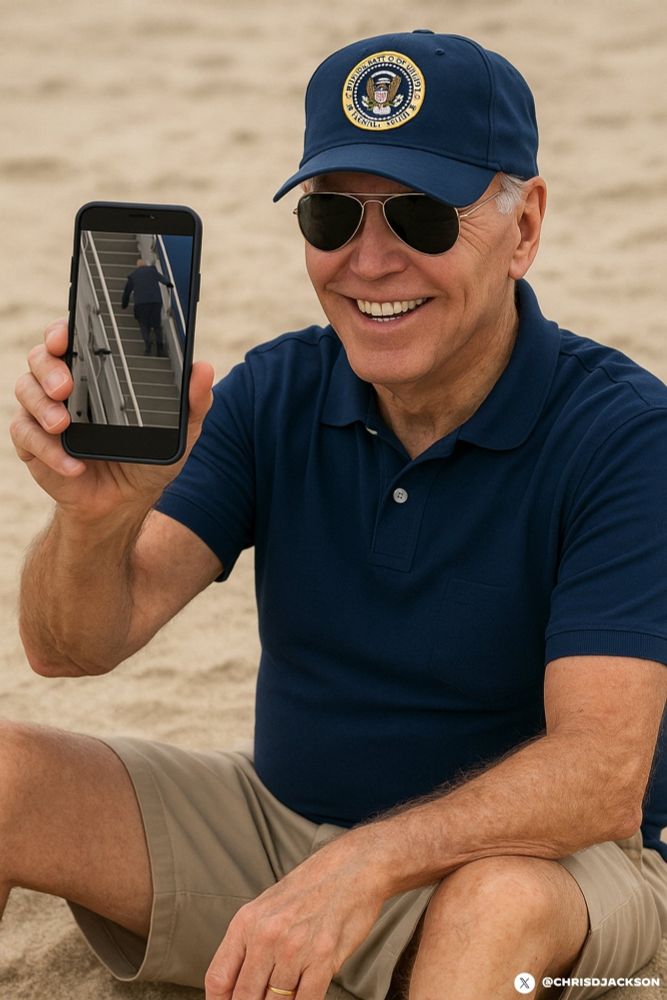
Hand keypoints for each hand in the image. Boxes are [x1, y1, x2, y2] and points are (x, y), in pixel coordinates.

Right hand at [10, 316, 214, 519]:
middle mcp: (65, 386)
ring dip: (42, 406)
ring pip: (25, 390)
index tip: (66, 335)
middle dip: (49, 367)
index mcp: (96, 371)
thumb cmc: (147, 457)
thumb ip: (193, 401)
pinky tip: (73, 464)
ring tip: (63, 424)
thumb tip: (203, 368)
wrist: (124, 503)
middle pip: (40, 357)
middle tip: (66, 386)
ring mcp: (46, 413)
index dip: (62, 330)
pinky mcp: (34, 444)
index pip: (72, 336)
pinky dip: (49, 450)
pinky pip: (25, 435)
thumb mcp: (179, 432)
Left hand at [204, 835, 383, 999]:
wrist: (352, 867)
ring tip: (284, 994)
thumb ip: (248, 944)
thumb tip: (234, 984)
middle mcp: (267, 936)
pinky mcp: (323, 958)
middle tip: (261, 999)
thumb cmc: (311, 887)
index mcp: (246, 922)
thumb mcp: (267, 907)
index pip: (217, 979)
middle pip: (244, 997)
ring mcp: (294, 948)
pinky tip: (302, 997)